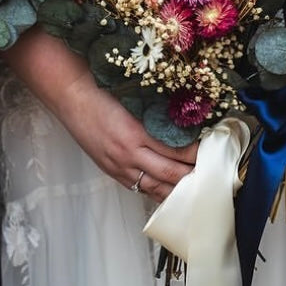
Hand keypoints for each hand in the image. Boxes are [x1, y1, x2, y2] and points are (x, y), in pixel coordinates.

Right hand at [57, 74, 197, 201]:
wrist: (73, 98)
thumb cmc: (103, 94)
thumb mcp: (135, 101)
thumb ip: (158, 115)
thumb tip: (185, 123)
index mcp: (137, 132)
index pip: (176, 150)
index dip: (197, 154)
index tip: (212, 151)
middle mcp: (129, 153)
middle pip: (170, 173)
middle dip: (193, 175)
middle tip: (211, 173)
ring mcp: (120, 166)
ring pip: (155, 187)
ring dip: (177, 189)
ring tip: (197, 188)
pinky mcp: (112, 171)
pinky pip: (139, 188)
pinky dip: (157, 192)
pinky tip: (170, 192)